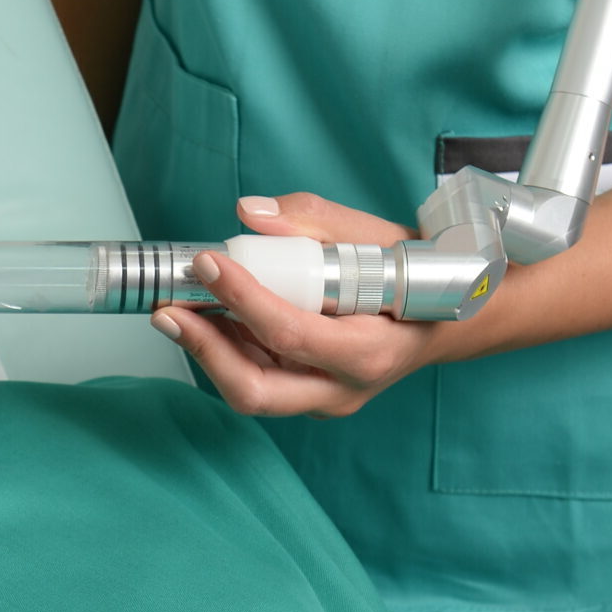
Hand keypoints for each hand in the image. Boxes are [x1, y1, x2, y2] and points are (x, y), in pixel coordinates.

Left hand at [151, 193, 440, 417]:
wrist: (443, 318)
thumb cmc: (410, 274)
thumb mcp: (374, 236)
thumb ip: (312, 220)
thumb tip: (248, 212)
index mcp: (369, 350)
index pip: (290, 333)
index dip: (241, 297)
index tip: (207, 261)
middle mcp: (343, 388)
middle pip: (256, 390)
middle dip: (204, 350)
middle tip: (169, 310)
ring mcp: (323, 398)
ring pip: (249, 390)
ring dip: (206, 350)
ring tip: (179, 307)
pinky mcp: (306, 395)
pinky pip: (256, 380)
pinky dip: (225, 350)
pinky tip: (208, 316)